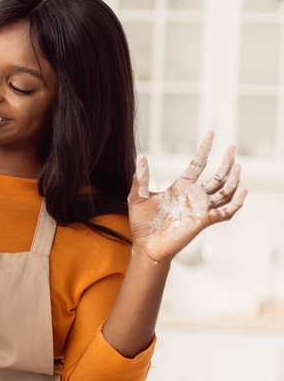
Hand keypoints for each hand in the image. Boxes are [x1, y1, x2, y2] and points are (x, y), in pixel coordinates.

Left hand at [129, 131, 245, 264]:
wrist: (146, 246)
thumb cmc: (142, 224)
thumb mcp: (137, 197)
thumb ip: (140, 178)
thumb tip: (140, 157)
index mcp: (180, 187)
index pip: (197, 164)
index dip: (205, 149)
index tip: (211, 134)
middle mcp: (194, 196)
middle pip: (217, 176)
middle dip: (225, 161)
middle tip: (232, 146)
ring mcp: (200, 208)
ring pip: (224, 191)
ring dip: (233, 179)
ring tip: (238, 165)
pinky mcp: (204, 221)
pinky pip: (225, 212)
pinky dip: (236, 203)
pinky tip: (243, 191)